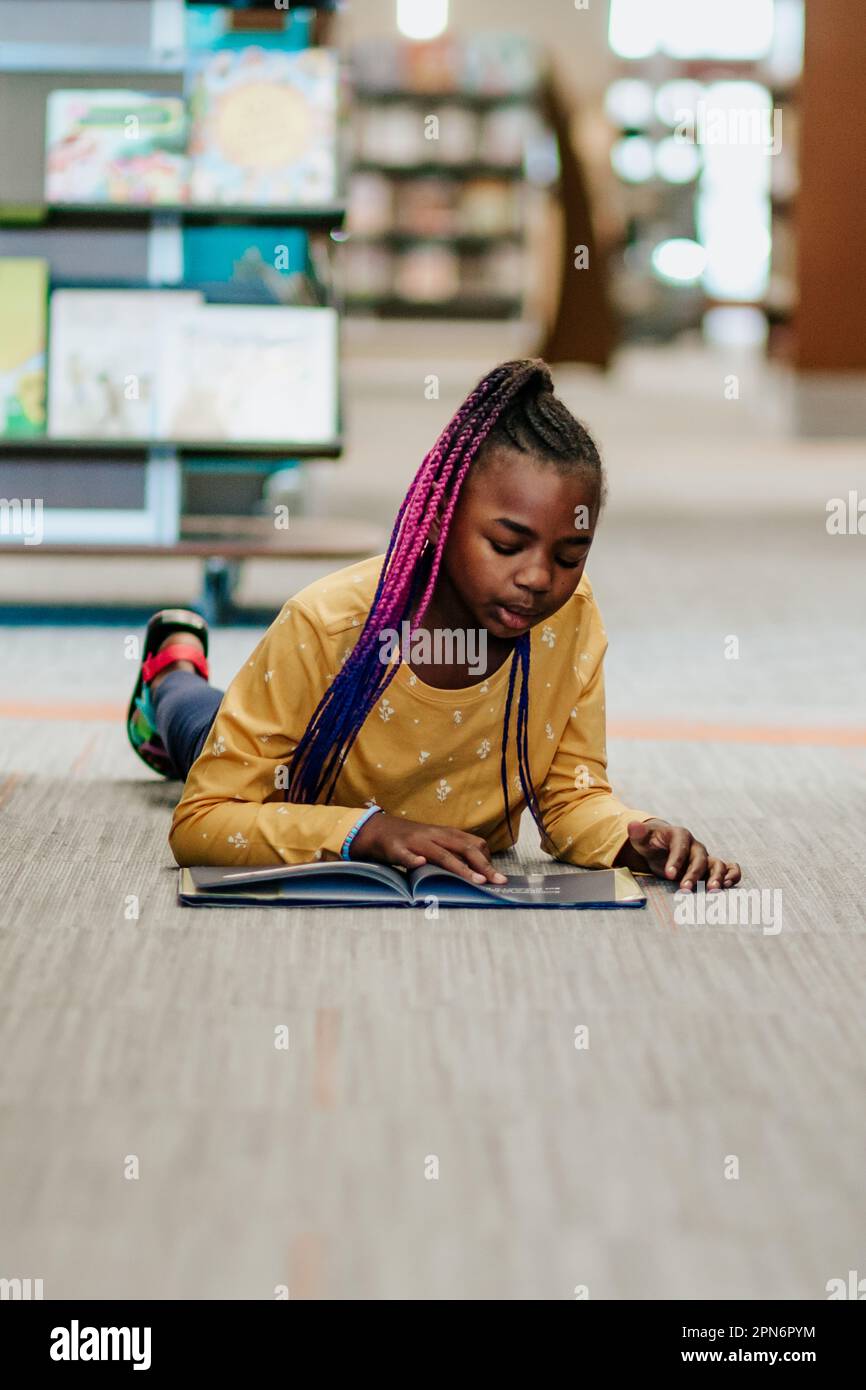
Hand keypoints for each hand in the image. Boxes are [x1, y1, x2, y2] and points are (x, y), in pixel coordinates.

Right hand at [350, 812, 507, 885]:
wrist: (379, 829)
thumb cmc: (412, 839)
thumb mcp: (436, 840)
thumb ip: (453, 850)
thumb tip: (478, 867)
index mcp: (446, 834)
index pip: (474, 844)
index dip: (487, 859)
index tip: (496, 876)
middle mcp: (435, 835)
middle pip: (464, 848)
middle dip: (483, 866)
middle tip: (497, 881)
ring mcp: (416, 842)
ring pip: (441, 854)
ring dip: (460, 867)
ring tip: (475, 880)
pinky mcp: (396, 849)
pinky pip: (406, 855)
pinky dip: (413, 860)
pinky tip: (419, 864)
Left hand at [619, 819, 740, 891]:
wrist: (661, 847)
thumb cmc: (651, 843)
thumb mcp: (641, 839)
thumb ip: (637, 833)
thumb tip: (632, 825)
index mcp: (680, 835)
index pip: (680, 847)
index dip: (676, 860)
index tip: (669, 875)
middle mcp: (696, 845)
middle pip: (700, 859)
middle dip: (693, 874)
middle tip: (685, 889)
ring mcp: (705, 856)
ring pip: (718, 864)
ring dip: (717, 877)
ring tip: (712, 890)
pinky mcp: (711, 867)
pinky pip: (729, 867)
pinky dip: (733, 874)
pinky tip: (729, 884)